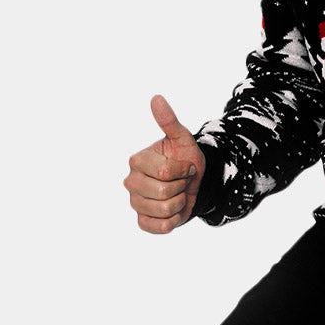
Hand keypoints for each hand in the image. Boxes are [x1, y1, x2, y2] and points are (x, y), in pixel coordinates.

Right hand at [123, 94, 205, 233]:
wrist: (194, 182)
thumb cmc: (185, 158)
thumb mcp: (182, 139)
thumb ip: (169, 120)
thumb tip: (156, 98)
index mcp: (137, 160)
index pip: (165, 172)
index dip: (183, 170)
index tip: (184, 165)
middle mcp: (131, 182)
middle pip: (165, 192)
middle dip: (182, 186)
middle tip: (181, 180)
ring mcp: (135, 203)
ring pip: (165, 210)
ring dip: (180, 202)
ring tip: (178, 193)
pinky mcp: (142, 221)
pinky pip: (162, 227)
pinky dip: (175, 219)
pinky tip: (174, 209)